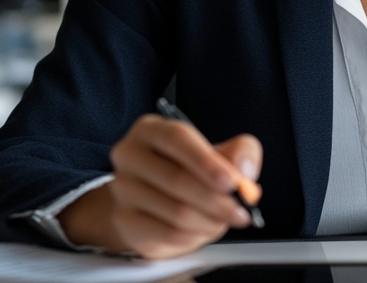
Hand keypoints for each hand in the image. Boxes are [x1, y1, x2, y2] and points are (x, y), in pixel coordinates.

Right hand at [58, 114, 261, 257]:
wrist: (152, 204)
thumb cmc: (187, 172)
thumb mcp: (219, 155)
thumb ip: (240, 153)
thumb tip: (244, 169)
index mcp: (151, 130)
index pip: (176, 138)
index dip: (206, 161)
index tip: (232, 182)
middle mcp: (130, 154)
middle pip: (175, 177)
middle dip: (216, 200)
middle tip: (239, 212)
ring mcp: (122, 188)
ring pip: (175, 210)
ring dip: (209, 221)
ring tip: (222, 221)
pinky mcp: (124, 220)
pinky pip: (166, 233)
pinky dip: (193, 236)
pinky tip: (202, 230)